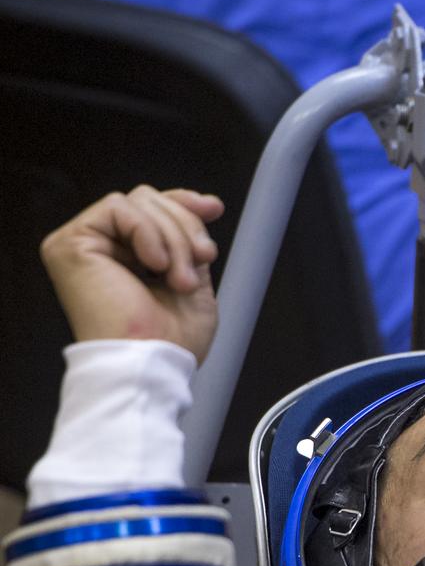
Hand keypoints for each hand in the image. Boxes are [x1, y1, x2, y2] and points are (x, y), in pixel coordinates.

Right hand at [40, 185, 224, 363]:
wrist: (151, 364)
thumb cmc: (171, 341)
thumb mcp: (193, 279)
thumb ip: (189, 243)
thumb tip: (202, 206)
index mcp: (128, 258)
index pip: (152, 211)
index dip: (183, 204)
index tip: (213, 209)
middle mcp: (102, 249)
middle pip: (149, 201)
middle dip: (185, 227)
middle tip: (202, 259)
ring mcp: (83, 245)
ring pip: (139, 202)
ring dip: (173, 238)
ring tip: (180, 279)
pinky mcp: (70, 244)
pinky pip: (118, 208)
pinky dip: (148, 233)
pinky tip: (156, 265)